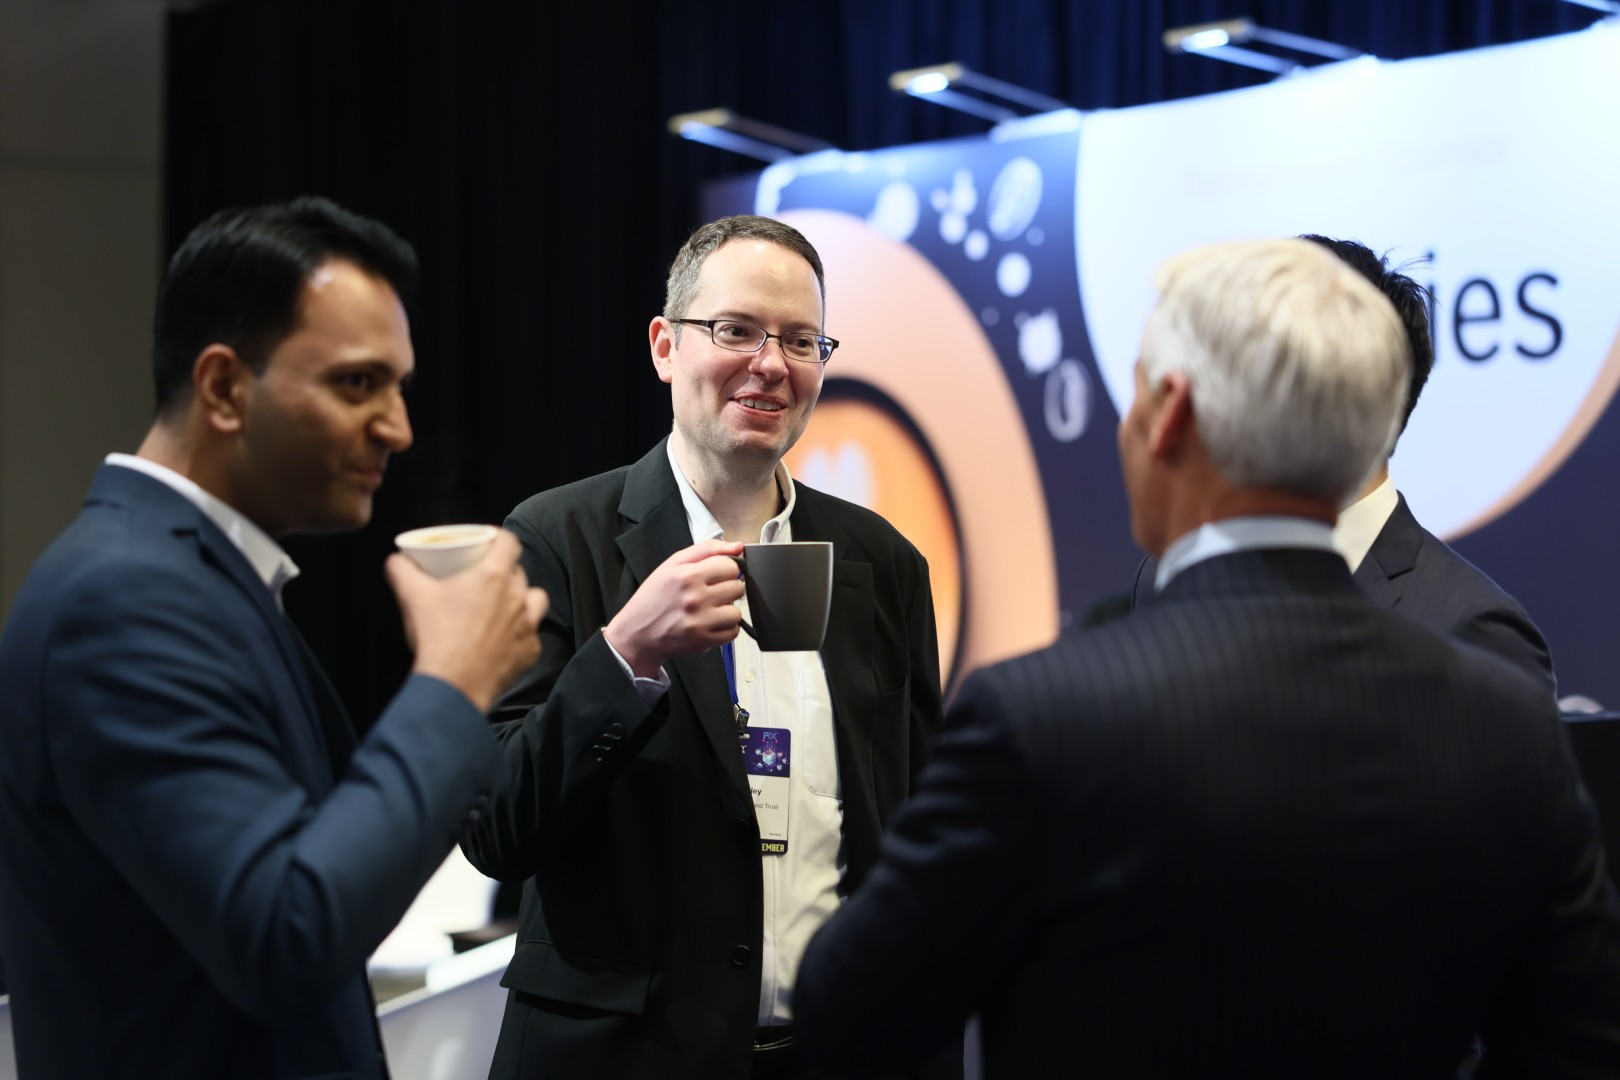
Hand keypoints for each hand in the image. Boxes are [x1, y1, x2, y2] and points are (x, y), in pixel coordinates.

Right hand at [387, 529, 548, 711]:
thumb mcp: (412, 597)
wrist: (453, 686)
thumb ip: (402, 571)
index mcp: (493, 576)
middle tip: (484, 579)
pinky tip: (503, 640)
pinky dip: (520, 634)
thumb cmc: (436, 636)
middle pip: (518, 572)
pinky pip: (531, 635)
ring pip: (536, 600)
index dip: (499, 537)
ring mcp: (528, 625)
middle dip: (504, 571)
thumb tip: (395, 560)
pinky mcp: (531, 651)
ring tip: (503, 606)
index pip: (509, 542)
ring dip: (522, 598)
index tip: (487, 540)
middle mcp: (517, 597)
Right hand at [604, 538, 745, 677]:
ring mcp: (700, 622)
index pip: (731, 566)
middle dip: (727, 589)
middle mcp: (695, 598)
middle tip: (711, 593)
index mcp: (687, 575)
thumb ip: (707, 550)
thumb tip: (738, 547)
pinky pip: (732, 632)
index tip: (717, 575)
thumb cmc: (654, 597)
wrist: (637, 633)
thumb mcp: (672, 564)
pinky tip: (710, 623)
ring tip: (710, 610)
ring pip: (737, 612)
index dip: (726, 570)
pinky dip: (725, 629)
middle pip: (737, 588)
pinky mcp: (703, 641)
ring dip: (727, 611)